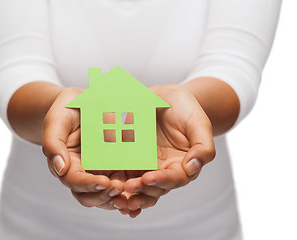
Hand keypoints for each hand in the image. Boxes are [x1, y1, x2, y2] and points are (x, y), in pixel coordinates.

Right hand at [42, 88, 125, 209]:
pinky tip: (140, 184)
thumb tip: (60, 169)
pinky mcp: (115, 165)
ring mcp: (99, 170)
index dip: (88, 185)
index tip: (104, 183)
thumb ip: (53, 144)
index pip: (75, 181)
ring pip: (106, 194)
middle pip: (90, 195)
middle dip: (104, 195)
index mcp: (67, 164)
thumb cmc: (66, 110)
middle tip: (119, 188)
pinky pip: (122, 181)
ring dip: (117, 196)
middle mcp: (83, 172)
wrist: (82, 101)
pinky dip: (129, 188)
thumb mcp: (56, 120)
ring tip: (130, 189)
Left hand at [116, 85, 215, 215]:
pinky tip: (106, 183)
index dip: (162, 181)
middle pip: (153, 188)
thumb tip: (194, 167)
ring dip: (126, 191)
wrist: (168, 97)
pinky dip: (115, 179)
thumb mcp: (199, 124)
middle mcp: (163, 169)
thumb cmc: (187, 110)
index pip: (174, 179)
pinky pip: (123, 170)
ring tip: (115, 190)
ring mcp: (145, 165)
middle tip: (127, 187)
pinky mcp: (131, 158)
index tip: (148, 178)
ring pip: (137, 185)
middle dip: (141, 190)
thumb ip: (203, 147)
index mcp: (182, 165)